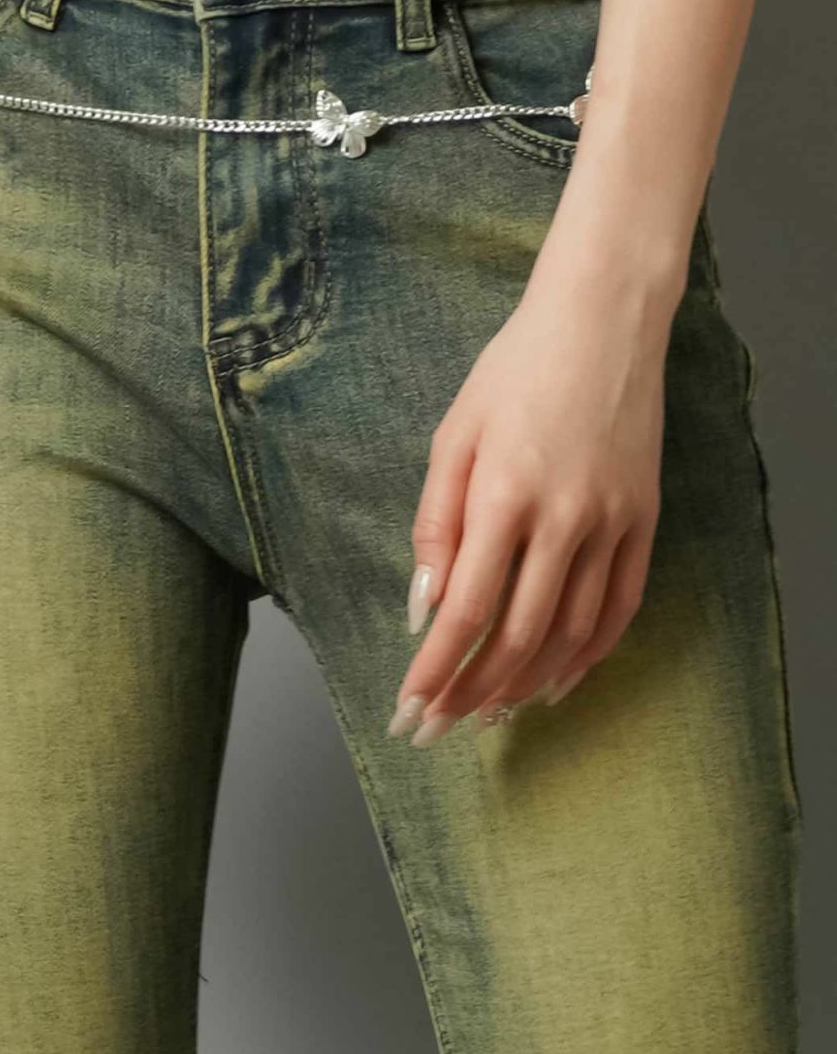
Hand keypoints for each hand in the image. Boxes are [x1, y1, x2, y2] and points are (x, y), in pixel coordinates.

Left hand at [388, 255, 671, 744]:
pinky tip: (556, 682)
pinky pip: (620, 609)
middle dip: (470, 693)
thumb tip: (423, 610)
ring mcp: (613, 523)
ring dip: (524, 684)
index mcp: (503, 494)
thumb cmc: (512, 373)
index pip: (464, 611)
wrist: (601, 324)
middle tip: (437, 729)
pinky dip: (588, 656)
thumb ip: (435, 526)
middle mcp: (564, 518)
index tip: (408, 710)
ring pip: (570, 634)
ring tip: (487, 714)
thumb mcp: (452, 436)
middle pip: (515, 636)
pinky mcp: (645, 521)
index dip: (435, 671)